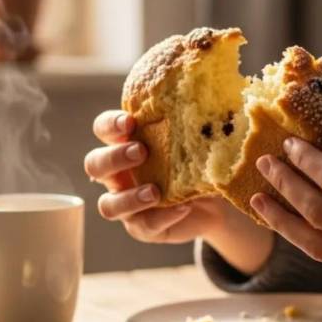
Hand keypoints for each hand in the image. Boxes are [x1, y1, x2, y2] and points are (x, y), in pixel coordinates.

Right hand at [83, 111, 272, 273]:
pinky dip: (162, 218)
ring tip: (155, 191)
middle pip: (95, 165)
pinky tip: (182, 208)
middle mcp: (118, 174)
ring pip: (109, 205)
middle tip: (141, 152)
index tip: (130, 122)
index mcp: (126, 144)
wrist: (216, 202)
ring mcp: (126, 203)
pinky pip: (143, 226)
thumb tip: (227, 95)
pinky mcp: (142, 227)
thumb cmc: (199, 162)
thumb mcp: (198, 141)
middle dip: (114, 157)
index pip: (103, 129)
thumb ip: (197, 123)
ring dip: (129, 197)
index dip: (110, 125)